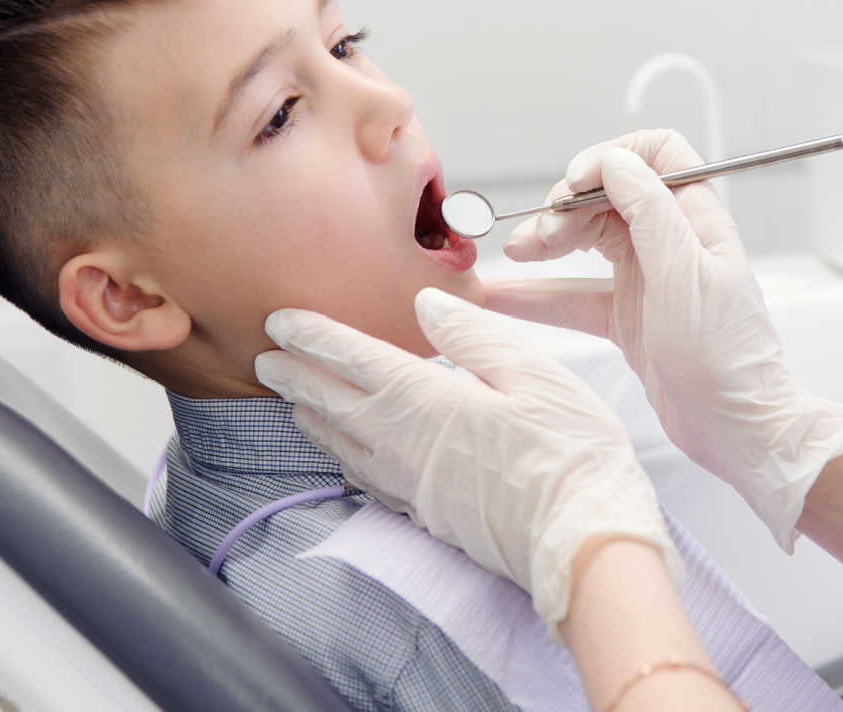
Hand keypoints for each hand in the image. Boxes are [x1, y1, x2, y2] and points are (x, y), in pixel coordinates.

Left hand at [255, 287, 682, 634]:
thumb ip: (471, 335)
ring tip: (294, 399)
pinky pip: (363, 476)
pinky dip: (341, 455)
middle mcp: (398, 441)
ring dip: (310, 415)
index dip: (311, 335)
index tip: (280, 320)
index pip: (350, 357)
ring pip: (338, 442)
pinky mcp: (422, 512)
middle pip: (329, 401)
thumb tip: (425, 304)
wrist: (578, 539)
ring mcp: (406, 482)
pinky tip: (344, 454)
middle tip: (265, 357)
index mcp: (421, 398)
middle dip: (294, 374)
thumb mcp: (531, 373)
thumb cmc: (566, 452)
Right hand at [490, 129, 842, 550]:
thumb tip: (616, 161)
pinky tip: (500, 294)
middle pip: (609, 197)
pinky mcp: (627, 318)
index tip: (576, 185)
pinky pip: (574, 293)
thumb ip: (650, 213)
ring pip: (587, 241)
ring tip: (515, 254)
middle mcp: (671, 242)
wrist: (738, 430)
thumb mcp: (685, 275)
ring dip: (548, 240)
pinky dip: (538, 293)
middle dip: (567, 205)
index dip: (611, 159)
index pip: (657, 155)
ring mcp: (647, 279)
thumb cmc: (726, 357)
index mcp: (696, 220)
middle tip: (539, 237)